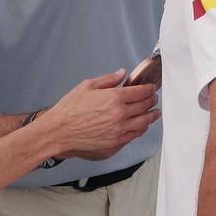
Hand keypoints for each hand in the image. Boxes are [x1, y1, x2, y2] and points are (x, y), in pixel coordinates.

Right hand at [40, 70, 159, 160]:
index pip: (140, 92)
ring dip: (151, 116)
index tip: (151, 88)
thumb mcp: (87, 86)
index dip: (149, 89)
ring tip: (155, 113)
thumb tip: (121, 74)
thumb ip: (108, 79)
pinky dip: (141, 129)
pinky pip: (134, 135)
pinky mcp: (115, 141)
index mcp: (114, 97)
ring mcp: (119, 129)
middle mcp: (120, 113)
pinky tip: (143, 126)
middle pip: (144, 106)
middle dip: (151, 101)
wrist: (60, 130)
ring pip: (143, 122)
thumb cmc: (69, 109)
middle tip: (154, 98)